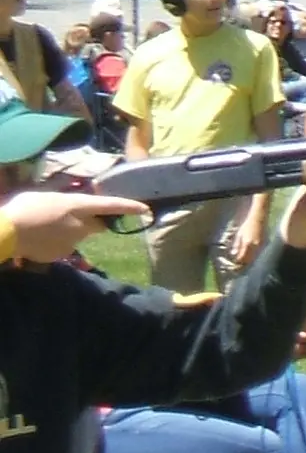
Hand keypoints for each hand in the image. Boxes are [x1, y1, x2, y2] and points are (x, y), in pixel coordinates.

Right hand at [2, 190, 146, 262]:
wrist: (6, 232)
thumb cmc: (22, 208)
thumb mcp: (45, 197)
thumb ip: (64, 202)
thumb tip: (69, 206)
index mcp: (77, 206)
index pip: (110, 206)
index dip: (129, 207)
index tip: (145, 209)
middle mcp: (81, 225)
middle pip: (97, 226)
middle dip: (92, 223)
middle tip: (71, 218)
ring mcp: (73, 242)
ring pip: (78, 237)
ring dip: (69, 233)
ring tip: (45, 228)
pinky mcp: (62, 255)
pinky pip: (64, 248)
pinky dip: (56, 244)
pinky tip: (40, 239)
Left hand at [223, 211, 265, 267]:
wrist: (259, 218)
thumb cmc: (247, 225)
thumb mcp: (239, 234)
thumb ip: (237, 244)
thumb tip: (234, 254)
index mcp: (247, 243)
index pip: (242, 257)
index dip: (238, 264)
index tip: (234, 268)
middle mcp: (255, 246)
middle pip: (249, 260)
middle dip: (243, 265)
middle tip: (239, 270)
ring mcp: (261, 246)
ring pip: (254, 258)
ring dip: (249, 263)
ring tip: (244, 267)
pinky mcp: (264, 245)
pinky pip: (258, 254)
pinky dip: (254, 258)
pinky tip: (251, 259)